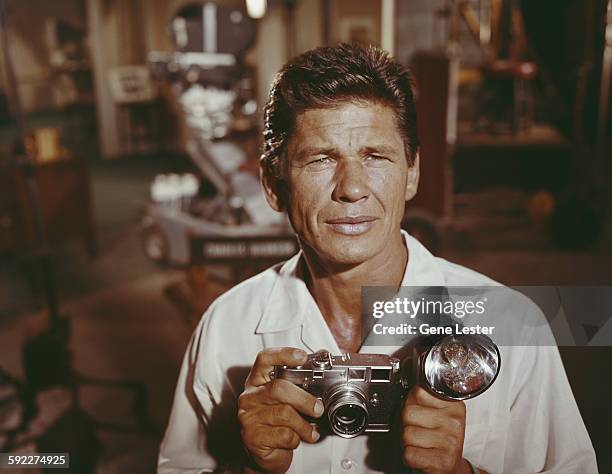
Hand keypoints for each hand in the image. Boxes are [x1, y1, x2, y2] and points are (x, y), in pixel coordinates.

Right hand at [238, 347, 323, 472]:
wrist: (264, 451)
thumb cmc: (276, 421)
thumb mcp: (287, 397)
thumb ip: (301, 377)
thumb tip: (323, 355)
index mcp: (258, 380)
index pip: (265, 359)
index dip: (283, 354)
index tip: (302, 357)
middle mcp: (250, 396)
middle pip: (279, 388)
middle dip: (304, 399)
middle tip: (318, 409)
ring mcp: (249, 416)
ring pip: (284, 413)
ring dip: (304, 425)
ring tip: (310, 430)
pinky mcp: (253, 437)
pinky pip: (283, 434)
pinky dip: (296, 438)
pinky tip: (295, 439)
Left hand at [401, 386, 469, 473]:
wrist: (451, 467)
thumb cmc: (439, 438)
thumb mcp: (436, 413)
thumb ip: (422, 399)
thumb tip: (408, 390)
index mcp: (453, 405)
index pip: (418, 392)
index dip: (410, 403)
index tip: (419, 412)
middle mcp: (454, 421)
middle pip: (408, 413)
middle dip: (406, 424)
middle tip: (418, 430)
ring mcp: (450, 441)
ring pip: (407, 434)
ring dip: (407, 442)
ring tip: (420, 444)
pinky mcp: (443, 461)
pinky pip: (409, 454)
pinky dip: (409, 457)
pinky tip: (421, 455)